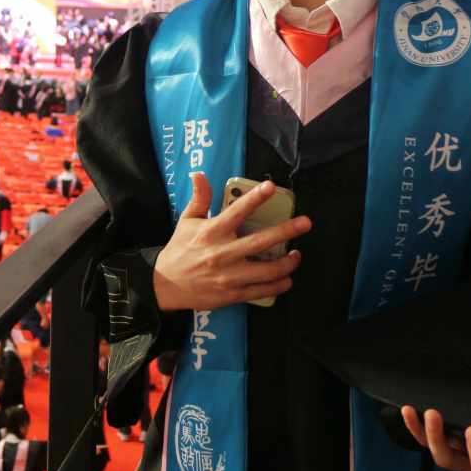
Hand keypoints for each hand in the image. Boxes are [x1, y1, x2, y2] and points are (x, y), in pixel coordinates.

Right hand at [152, 175, 308, 311]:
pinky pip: (263, 291)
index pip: (236, 211)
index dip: (254, 198)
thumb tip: (200, 175)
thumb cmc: (179, 250)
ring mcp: (229, 276)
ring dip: (288, 262)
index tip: (271, 187)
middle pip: (260, 242)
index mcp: (211, 232)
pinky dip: (279, 285)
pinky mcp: (233, 295)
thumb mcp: (186, 221)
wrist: (165, 285)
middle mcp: (222, 254)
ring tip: (298, 254)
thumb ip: (199, 198)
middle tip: (305, 223)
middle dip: (286, 231)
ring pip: (268, 271)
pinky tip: (287, 278)